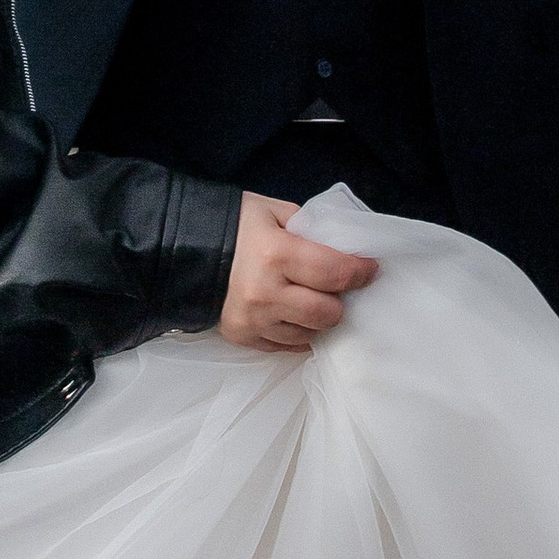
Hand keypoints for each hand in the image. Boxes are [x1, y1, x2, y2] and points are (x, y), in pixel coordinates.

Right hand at [218, 194, 378, 351]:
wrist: (187, 250)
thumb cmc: (237, 226)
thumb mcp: (275, 213)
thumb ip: (311, 230)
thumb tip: (346, 249)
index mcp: (276, 254)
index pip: (335, 273)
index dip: (360, 272)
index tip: (371, 270)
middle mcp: (265, 292)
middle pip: (327, 313)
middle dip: (339, 301)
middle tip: (336, 289)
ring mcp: (253, 320)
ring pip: (309, 334)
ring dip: (317, 318)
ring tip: (311, 299)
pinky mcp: (244, 337)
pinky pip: (287, 345)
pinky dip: (296, 331)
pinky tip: (292, 313)